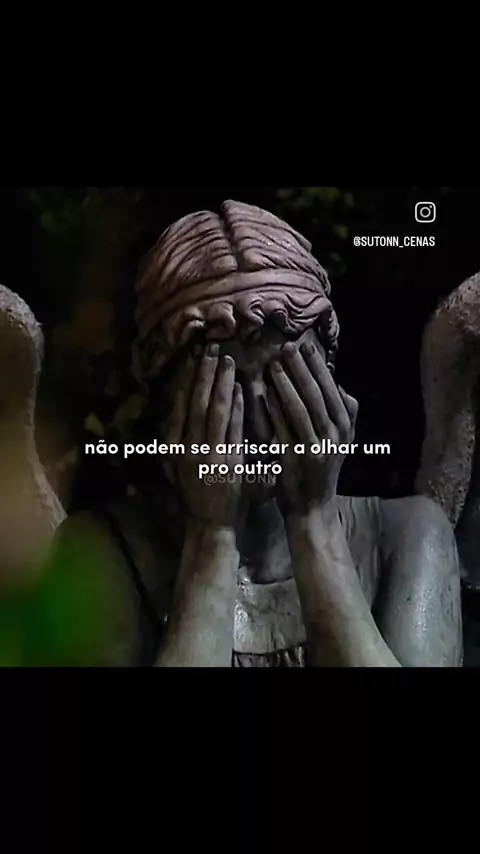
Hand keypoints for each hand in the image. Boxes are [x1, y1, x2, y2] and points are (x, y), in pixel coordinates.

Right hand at [168, 343, 243, 527]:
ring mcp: (208, 456)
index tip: (194, 358)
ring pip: (213, 413)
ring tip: (227, 361)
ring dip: (221, 385)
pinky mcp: (228, 464)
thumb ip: (180, 441)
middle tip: (212, 349)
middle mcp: (188, 449)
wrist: (211, 525)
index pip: (181, 407)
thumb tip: (180, 412)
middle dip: (204, 374)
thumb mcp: (180, 468)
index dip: (188, 381)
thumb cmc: (198, 496)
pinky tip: (240, 390)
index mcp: (176, 448)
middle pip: (196, 404)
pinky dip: (235, 409)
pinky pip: (232, 431)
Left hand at [267, 340, 357, 516]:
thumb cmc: (323, 467)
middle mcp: (335, 436)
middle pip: (317, 395)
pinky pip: (284, 429)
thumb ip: (345, 411)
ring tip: (274, 365)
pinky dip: (275, 411)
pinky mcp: (296, 461)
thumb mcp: (341, 440)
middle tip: (287, 347)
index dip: (318, 366)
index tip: (304, 344)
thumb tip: (337, 380)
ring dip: (288, 385)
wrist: (313, 508)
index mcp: (345, 426)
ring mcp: (316, 449)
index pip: (332, 388)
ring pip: (301, 410)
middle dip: (302, 369)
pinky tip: (264, 395)